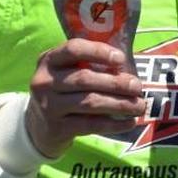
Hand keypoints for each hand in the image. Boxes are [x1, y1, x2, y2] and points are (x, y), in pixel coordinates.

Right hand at [25, 39, 144, 157]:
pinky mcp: (56, 128)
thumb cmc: (63, 90)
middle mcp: (44, 81)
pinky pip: (90, 124)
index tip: (121, 58)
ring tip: (139, 105)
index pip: (73, 49)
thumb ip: (90, 65)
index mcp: (49, 60)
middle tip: (138, 87)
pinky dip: (113, 124)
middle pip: (85, 79)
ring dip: (119, 104)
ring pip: (89, 102)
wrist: (38, 126)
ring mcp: (48, 106)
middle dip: (116, 82)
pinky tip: (129, 122)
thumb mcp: (67, 72)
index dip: (98, 52)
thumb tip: (129, 69)